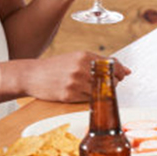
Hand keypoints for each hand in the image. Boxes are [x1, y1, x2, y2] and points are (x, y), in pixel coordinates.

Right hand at [15, 52, 132, 102]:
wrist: (32, 75)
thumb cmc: (55, 67)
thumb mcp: (76, 58)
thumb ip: (99, 62)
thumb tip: (125, 69)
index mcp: (84, 56)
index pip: (112, 65)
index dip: (120, 72)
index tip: (122, 75)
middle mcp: (81, 68)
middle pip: (109, 79)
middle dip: (113, 83)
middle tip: (108, 84)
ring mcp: (75, 82)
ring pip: (100, 91)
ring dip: (102, 92)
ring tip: (93, 89)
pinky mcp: (69, 95)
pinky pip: (88, 99)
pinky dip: (90, 98)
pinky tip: (83, 93)